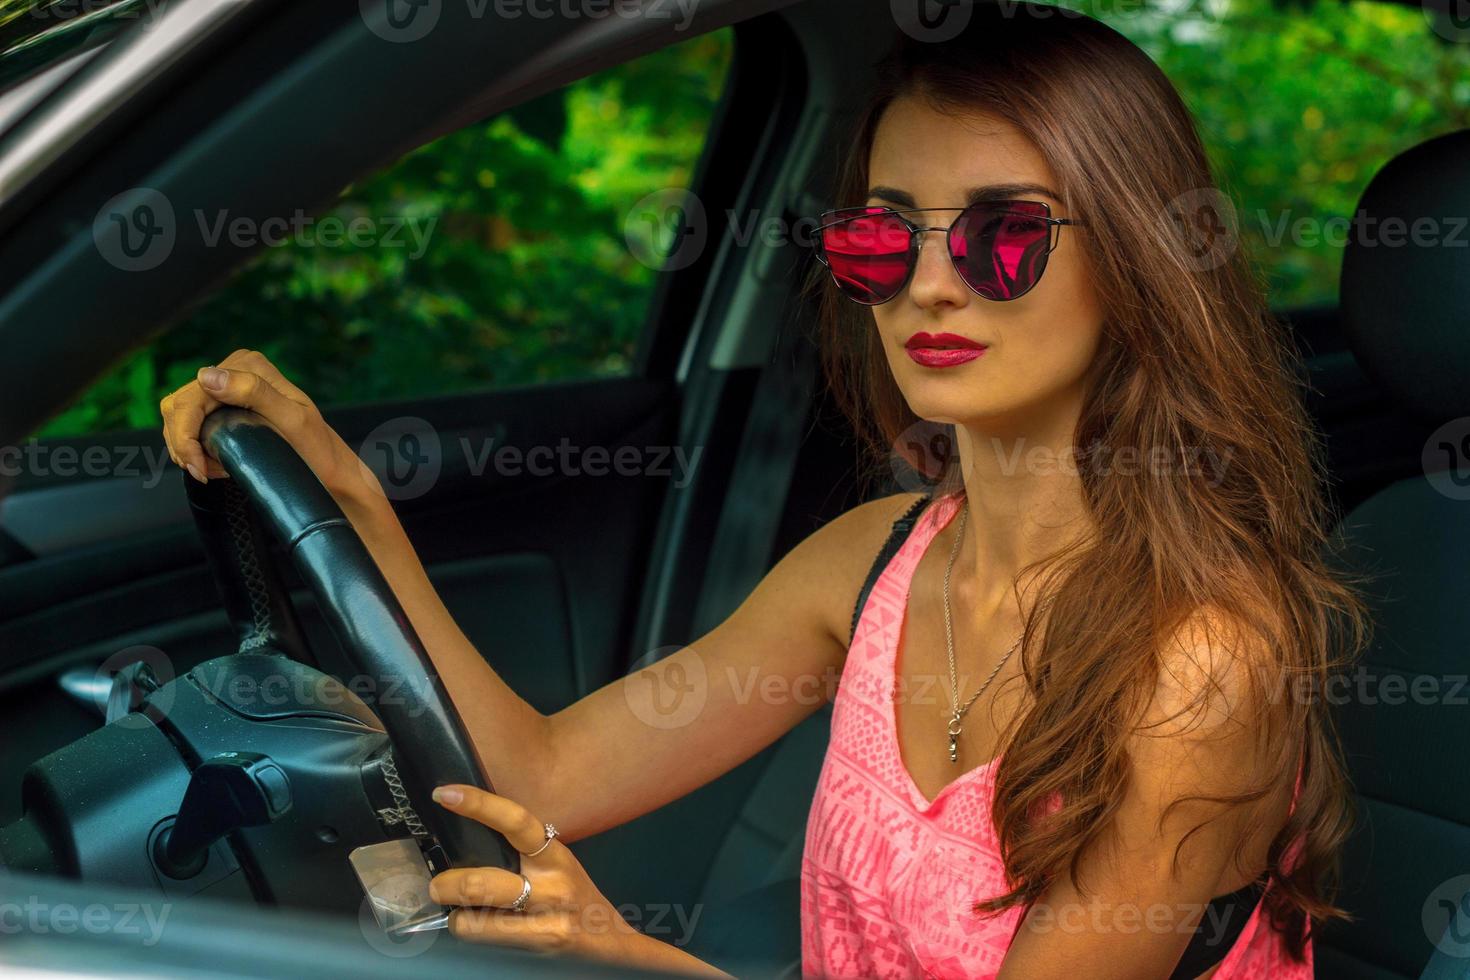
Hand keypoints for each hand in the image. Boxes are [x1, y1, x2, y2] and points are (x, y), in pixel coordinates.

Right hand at [158, 348, 378, 501]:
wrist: (327, 469)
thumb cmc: (317, 449)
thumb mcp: (292, 420)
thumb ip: (254, 393)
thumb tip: (208, 376)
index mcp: (249, 365)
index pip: (193, 395)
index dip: (185, 434)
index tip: (200, 468)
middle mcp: (236, 370)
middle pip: (179, 405)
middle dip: (184, 443)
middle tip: (203, 473)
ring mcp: (228, 388)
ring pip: (178, 415)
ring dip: (187, 447)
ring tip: (212, 469)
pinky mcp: (224, 407)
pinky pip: (189, 424)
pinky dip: (194, 448)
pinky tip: (215, 464)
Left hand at [427, 785, 654, 967]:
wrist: (611, 942)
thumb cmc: (577, 899)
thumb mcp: (558, 867)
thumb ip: (524, 853)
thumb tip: (471, 840)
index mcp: (554, 854)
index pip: (516, 821)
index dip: (479, 805)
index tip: (445, 794)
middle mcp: (552, 884)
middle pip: (482, 882)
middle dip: (447, 884)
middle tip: (436, 885)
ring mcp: (546, 918)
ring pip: (476, 917)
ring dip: (455, 914)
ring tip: (456, 910)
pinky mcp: (540, 943)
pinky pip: (483, 936)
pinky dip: (469, 930)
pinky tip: (477, 928)